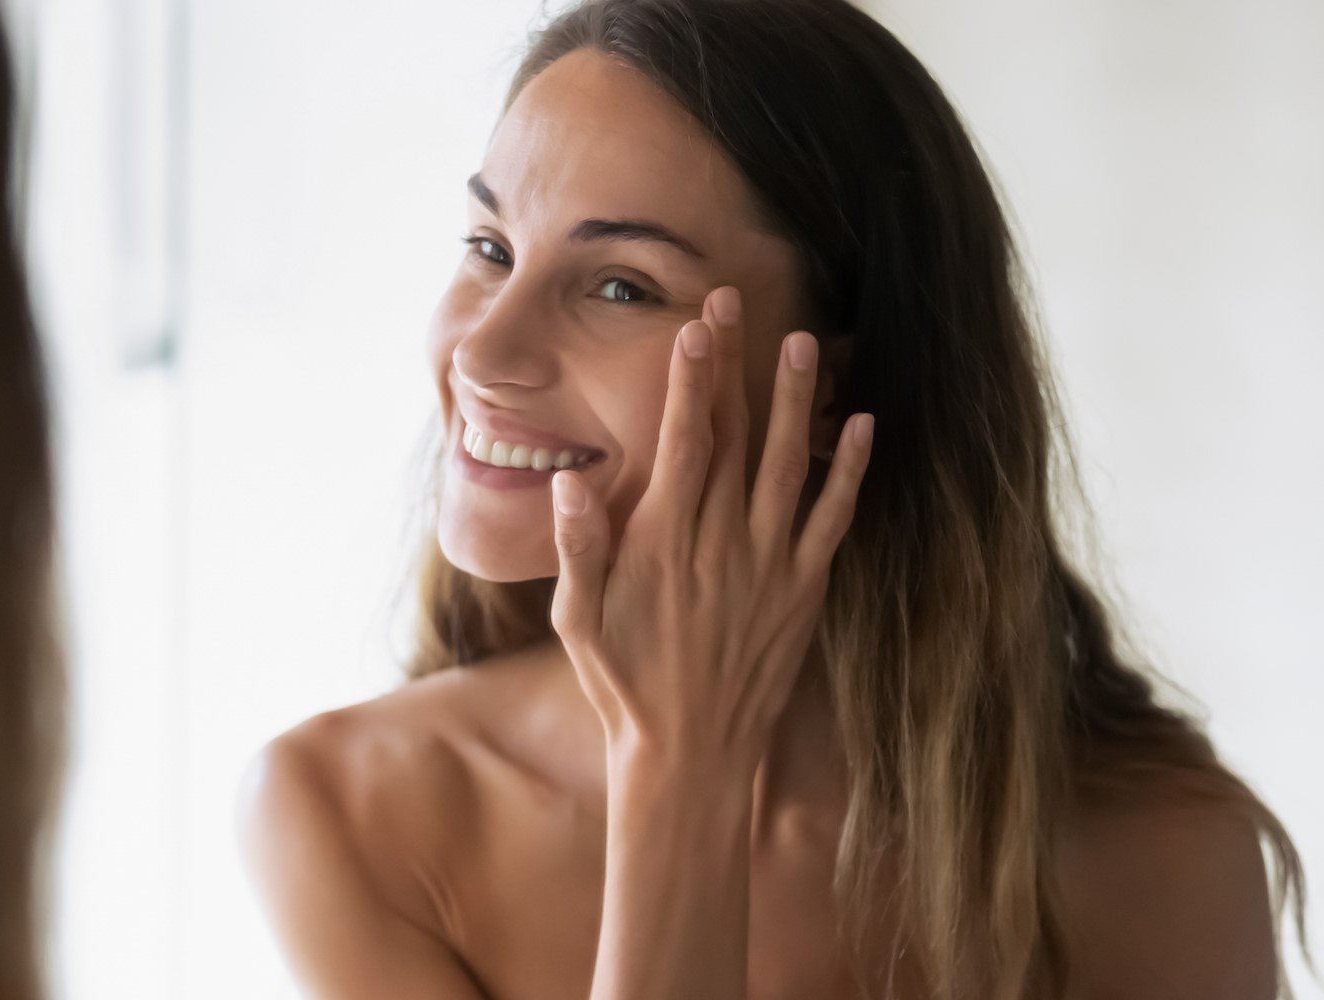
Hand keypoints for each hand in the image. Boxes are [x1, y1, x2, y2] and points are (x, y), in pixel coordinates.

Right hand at [547, 285, 872, 771]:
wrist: (690, 755)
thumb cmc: (623, 685)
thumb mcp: (578, 621)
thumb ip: (578, 549)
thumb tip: (569, 483)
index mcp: (664, 544)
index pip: (683, 445)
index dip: (690, 383)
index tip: (694, 329)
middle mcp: (722, 545)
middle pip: (735, 438)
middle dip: (735, 366)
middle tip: (735, 302)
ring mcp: (769, 567)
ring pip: (789, 466)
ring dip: (798, 402)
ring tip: (804, 342)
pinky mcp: (803, 592)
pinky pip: (833, 520)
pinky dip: (849, 472)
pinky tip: (861, 426)